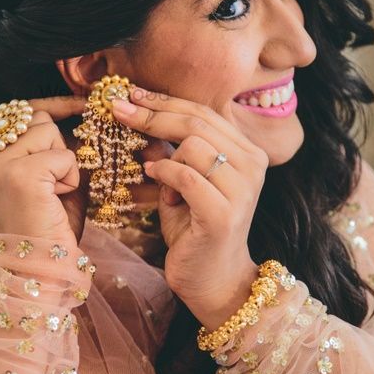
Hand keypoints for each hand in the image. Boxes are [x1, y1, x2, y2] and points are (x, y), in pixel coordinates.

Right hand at [0, 94, 88, 247]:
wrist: (41, 267)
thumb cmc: (48, 223)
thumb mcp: (45, 175)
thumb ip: (48, 143)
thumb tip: (77, 107)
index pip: (20, 112)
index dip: (53, 106)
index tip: (81, 101)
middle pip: (37, 119)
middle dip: (57, 146)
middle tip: (52, 184)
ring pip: (49, 132)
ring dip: (63, 163)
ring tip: (52, 193)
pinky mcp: (20, 174)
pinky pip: (64, 156)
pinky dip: (70, 178)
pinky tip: (55, 200)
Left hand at [111, 88, 265, 326]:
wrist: (212, 280)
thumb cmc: (195, 229)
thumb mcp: (184, 182)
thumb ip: (174, 150)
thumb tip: (142, 113)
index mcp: (248, 152)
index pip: (205, 111)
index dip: (166, 100)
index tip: (132, 94)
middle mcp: (253, 165)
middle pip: (197, 121)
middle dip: (153, 113)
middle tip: (119, 109)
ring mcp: (242, 190)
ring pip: (193, 145)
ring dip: (163, 156)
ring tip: (157, 176)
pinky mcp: (223, 213)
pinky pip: (186, 176)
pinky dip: (164, 174)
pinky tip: (157, 183)